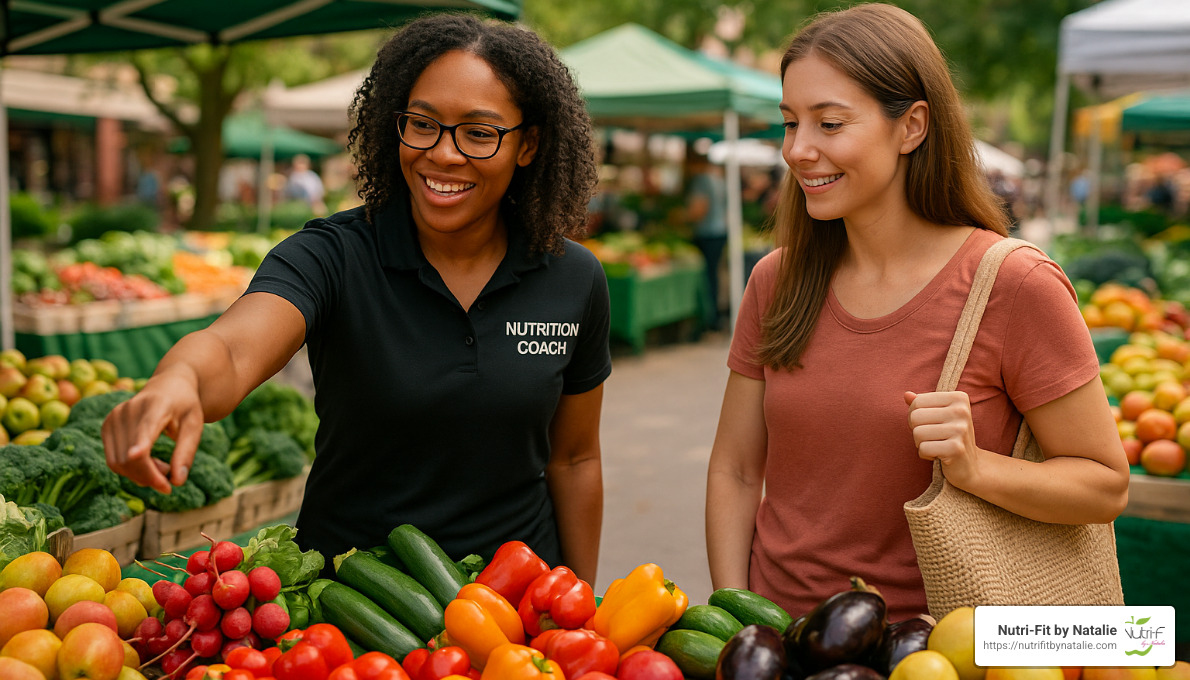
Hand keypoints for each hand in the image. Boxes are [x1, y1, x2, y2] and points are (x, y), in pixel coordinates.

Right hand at [102, 371, 204, 494]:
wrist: (168, 385)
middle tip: (171, 479)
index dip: (141, 442)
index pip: (146, 426)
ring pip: (119, 462)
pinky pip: (113, 460)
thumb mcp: (194, 426)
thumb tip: (177, 482)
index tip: (137, 454)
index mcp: (157, 405)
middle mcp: (130, 409)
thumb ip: (186, 452)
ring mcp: (114, 417)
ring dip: (141, 476)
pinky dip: (131, 470)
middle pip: (132, 456)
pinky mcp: (106, 426)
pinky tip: (149, 461)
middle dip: (151, 477)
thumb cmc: (185, 407)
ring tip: (164, 467)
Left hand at [904, 390, 983, 487]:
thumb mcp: (938, 416)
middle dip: (916, 430)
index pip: (917, 402)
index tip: (930, 424)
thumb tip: (906, 395)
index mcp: (958, 398)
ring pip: (917, 433)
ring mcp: (961, 429)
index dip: (915, 415)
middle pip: (915, 416)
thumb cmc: (950, 436)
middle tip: (932, 437)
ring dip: (921, 443)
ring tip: (936, 445)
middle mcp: (962, 411)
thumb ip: (922, 404)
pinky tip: (939, 455)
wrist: (971, 465)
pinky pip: (923, 449)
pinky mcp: (956, 448)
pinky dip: (925, 455)